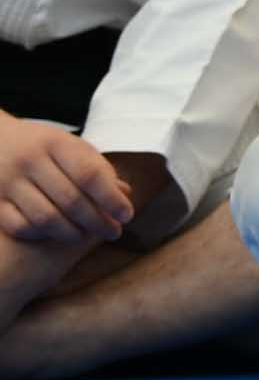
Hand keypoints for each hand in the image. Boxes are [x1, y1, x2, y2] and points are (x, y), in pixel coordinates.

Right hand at [0, 116, 129, 245]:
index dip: (111, 199)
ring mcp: (7, 182)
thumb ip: (95, 167)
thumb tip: (125, 195)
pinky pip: (19, 226)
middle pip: (70, 200)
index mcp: (55, 143)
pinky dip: (40, 235)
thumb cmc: (42, 145)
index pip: (89, 175)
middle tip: (113, 232)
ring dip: (71, 233)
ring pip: (45, 218)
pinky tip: (55, 235)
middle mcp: (29, 161)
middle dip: (97, 221)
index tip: (127, 215)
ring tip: (86, 236)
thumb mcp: (69, 144)